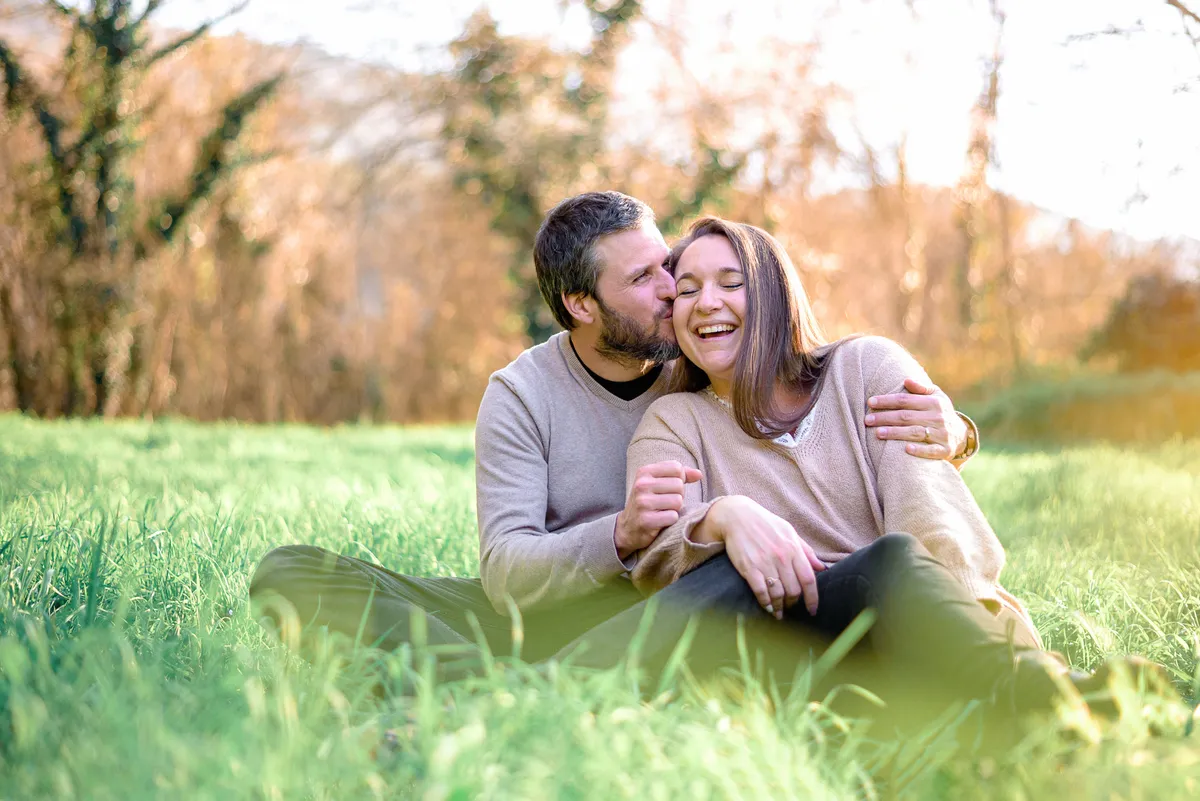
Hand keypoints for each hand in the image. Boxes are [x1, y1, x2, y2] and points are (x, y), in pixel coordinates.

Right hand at [615, 461, 702, 558]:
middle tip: (666, 502)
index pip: (677, 468)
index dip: (679, 479)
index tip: (669, 488)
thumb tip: (699, 474)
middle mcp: (642, 485)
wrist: (627, 528)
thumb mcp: (658, 483)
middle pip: (679, 485)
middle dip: (678, 495)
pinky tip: (661, 521)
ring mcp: (643, 503)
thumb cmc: (648, 502)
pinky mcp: (646, 520)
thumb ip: (680, 475)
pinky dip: (671, 520)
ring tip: (663, 511)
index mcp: (645, 472)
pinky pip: (673, 517)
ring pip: (678, 501)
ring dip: (675, 509)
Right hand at [707, 496, 825, 618]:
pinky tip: (767, 607)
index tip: (812, 610)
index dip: (812, 598)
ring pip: (778, 594)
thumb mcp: (789, 532)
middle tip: (791, 607)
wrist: (737, 516)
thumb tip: (822, 568)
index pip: (809, 579)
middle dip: (794, 603)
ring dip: (779, 607)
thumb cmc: (765, 524)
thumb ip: (806, 550)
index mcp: (793, 548)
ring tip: (779, 612)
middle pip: (794, 590)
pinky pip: (760, 591)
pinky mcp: (749, 568)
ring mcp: (765, 563)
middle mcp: (781, 557)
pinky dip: (765, 603)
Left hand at [864, 377, 967, 460]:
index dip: (887, 401)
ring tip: (877, 433)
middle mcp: (938, 417)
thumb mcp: (936, 397)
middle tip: (867, 420)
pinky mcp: (945, 450)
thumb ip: (921, 389)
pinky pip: (931, 451)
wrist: (961, 435)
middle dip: (885, 417)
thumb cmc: (940, 412)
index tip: (870, 402)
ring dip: (895, 433)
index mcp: (934, 403)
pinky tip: (905, 449)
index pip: (905, 400)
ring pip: (915, 432)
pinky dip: (919, 450)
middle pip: (906, 417)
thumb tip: (906, 380)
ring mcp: (942, 434)